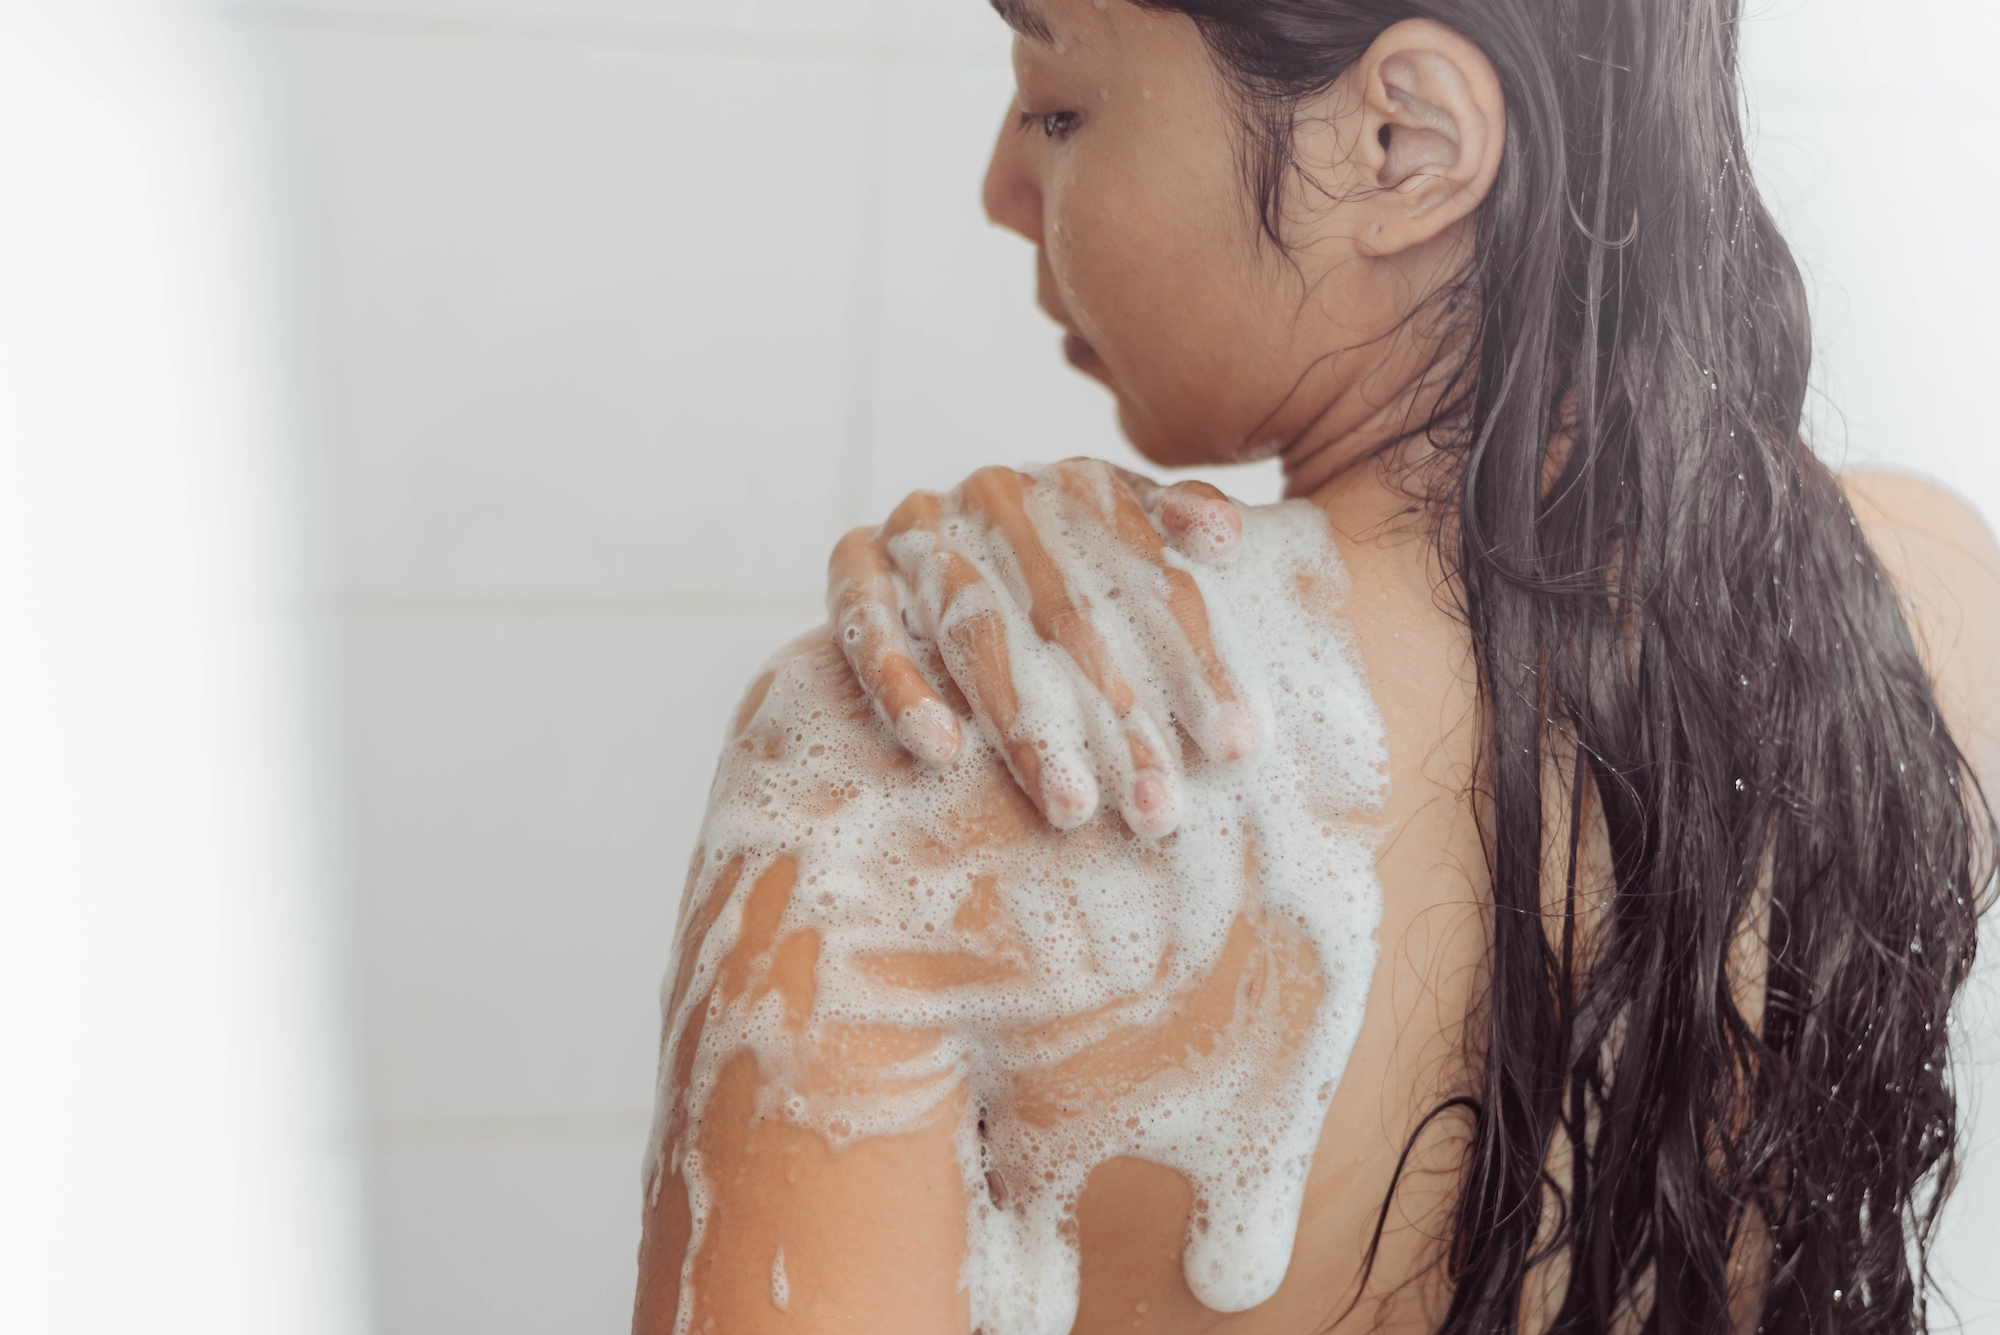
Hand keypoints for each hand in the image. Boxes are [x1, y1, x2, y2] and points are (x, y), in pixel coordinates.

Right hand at [826, 458, 1257, 837]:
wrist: (943, 553)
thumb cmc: (1066, 574)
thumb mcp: (1128, 546)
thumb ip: (1176, 535)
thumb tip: (1224, 535)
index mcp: (1080, 486)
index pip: (1152, 578)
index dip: (1199, 662)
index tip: (1236, 746)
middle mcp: (999, 495)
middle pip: (1072, 619)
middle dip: (1123, 723)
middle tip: (1158, 810)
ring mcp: (921, 526)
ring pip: (979, 634)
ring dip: (1024, 728)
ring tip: (1068, 807)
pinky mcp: (851, 565)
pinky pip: (869, 627)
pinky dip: (902, 686)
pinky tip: (943, 751)